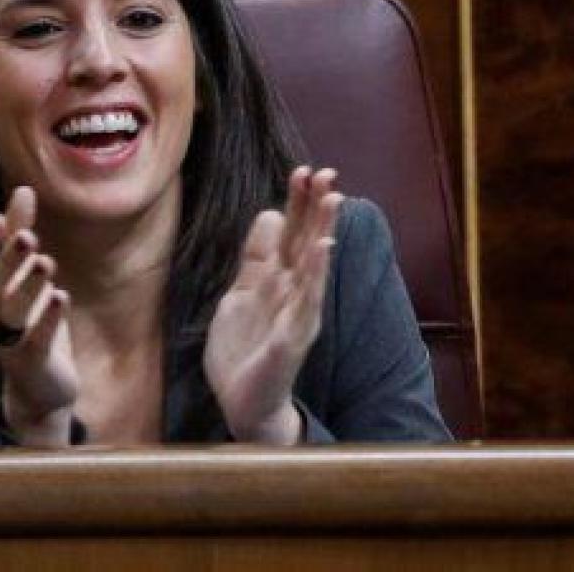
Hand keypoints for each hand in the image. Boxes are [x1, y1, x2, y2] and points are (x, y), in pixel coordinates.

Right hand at [0, 187, 76, 446]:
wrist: (40, 389)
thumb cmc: (32, 324)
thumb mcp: (28, 279)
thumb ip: (20, 238)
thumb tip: (23, 191)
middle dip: (8, 260)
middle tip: (26, 235)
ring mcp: (8, 339)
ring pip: (13, 312)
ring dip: (28, 286)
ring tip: (45, 261)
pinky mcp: (30, 361)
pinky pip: (37, 339)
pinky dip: (48, 319)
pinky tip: (61, 297)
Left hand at [205, 167, 342, 443]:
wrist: (243, 403)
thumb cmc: (244, 351)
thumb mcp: (240, 295)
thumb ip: (255, 259)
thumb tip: (270, 214)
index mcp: (280, 281)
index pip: (294, 233)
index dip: (298, 203)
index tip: (303, 170)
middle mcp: (296, 291)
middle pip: (309, 240)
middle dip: (317, 207)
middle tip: (327, 171)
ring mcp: (298, 312)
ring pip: (314, 264)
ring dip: (324, 229)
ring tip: (333, 197)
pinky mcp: (294, 336)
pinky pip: (308, 299)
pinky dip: (316, 273)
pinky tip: (323, 249)